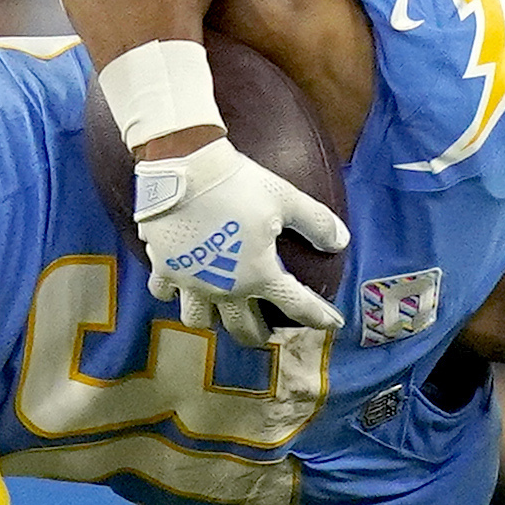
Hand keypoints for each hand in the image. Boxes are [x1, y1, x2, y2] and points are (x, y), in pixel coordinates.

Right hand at [131, 137, 347, 350]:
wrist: (186, 169)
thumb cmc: (240, 184)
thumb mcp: (288, 198)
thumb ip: (318, 223)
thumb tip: (341, 241)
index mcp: (259, 274)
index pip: (297, 305)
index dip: (318, 317)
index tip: (332, 324)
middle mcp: (224, 288)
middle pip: (242, 328)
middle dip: (257, 335)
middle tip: (264, 332)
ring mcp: (190, 281)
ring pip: (198, 320)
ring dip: (211, 320)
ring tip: (217, 313)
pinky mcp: (164, 267)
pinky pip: (164, 292)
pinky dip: (172, 293)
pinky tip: (178, 286)